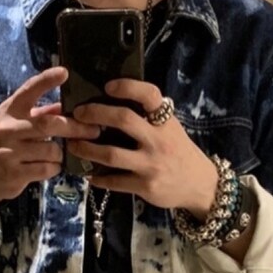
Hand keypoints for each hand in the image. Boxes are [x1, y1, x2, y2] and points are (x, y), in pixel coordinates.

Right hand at [0, 67, 102, 204]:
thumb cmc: (8, 144)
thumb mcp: (19, 123)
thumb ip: (42, 113)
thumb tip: (67, 104)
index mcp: (11, 110)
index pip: (29, 90)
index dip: (46, 80)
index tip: (64, 72)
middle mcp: (7, 128)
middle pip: (47, 124)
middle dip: (74, 128)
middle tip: (94, 130)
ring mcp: (8, 151)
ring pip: (50, 149)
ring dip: (61, 153)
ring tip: (59, 154)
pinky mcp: (13, 172)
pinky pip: (46, 169)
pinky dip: (54, 167)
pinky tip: (51, 166)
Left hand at [67, 79, 218, 215]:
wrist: (199, 185)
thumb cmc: (178, 152)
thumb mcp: (170, 129)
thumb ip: (149, 118)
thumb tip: (114, 103)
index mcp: (165, 121)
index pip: (148, 95)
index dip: (127, 87)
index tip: (107, 86)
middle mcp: (158, 140)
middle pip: (123, 120)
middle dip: (95, 114)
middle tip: (78, 114)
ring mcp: (150, 164)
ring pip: (111, 154)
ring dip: (86, 149)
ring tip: (73, 145)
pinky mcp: (144, 186)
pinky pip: (114, 182)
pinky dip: (98, 178)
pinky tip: (89, 175)